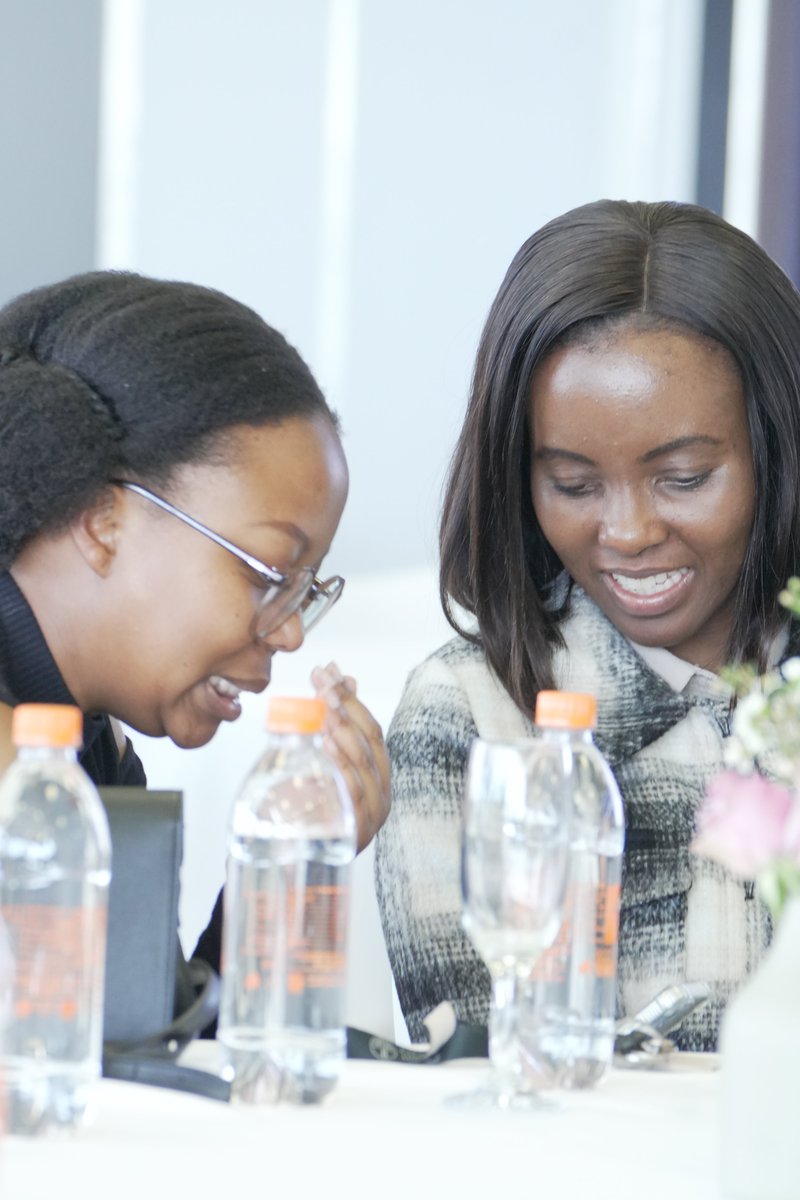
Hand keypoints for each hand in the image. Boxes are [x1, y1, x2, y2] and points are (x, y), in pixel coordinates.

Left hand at [311, 662, 389, 852]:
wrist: (293, 869)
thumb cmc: (310, 817)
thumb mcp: (321, 768)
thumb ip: (335, 728)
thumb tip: (345, 680)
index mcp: (377, 777)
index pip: (370, 728)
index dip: (350, 698)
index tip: (330, 671)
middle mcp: (380, 794)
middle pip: (369, 741)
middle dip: (345, 706)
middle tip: (321, 681)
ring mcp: (370, 814)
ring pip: (364, 764)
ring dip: (344, 730)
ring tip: (325, 706)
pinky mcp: (355, 833)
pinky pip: (352, 793)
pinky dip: (340, 765)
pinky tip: (324, 743)